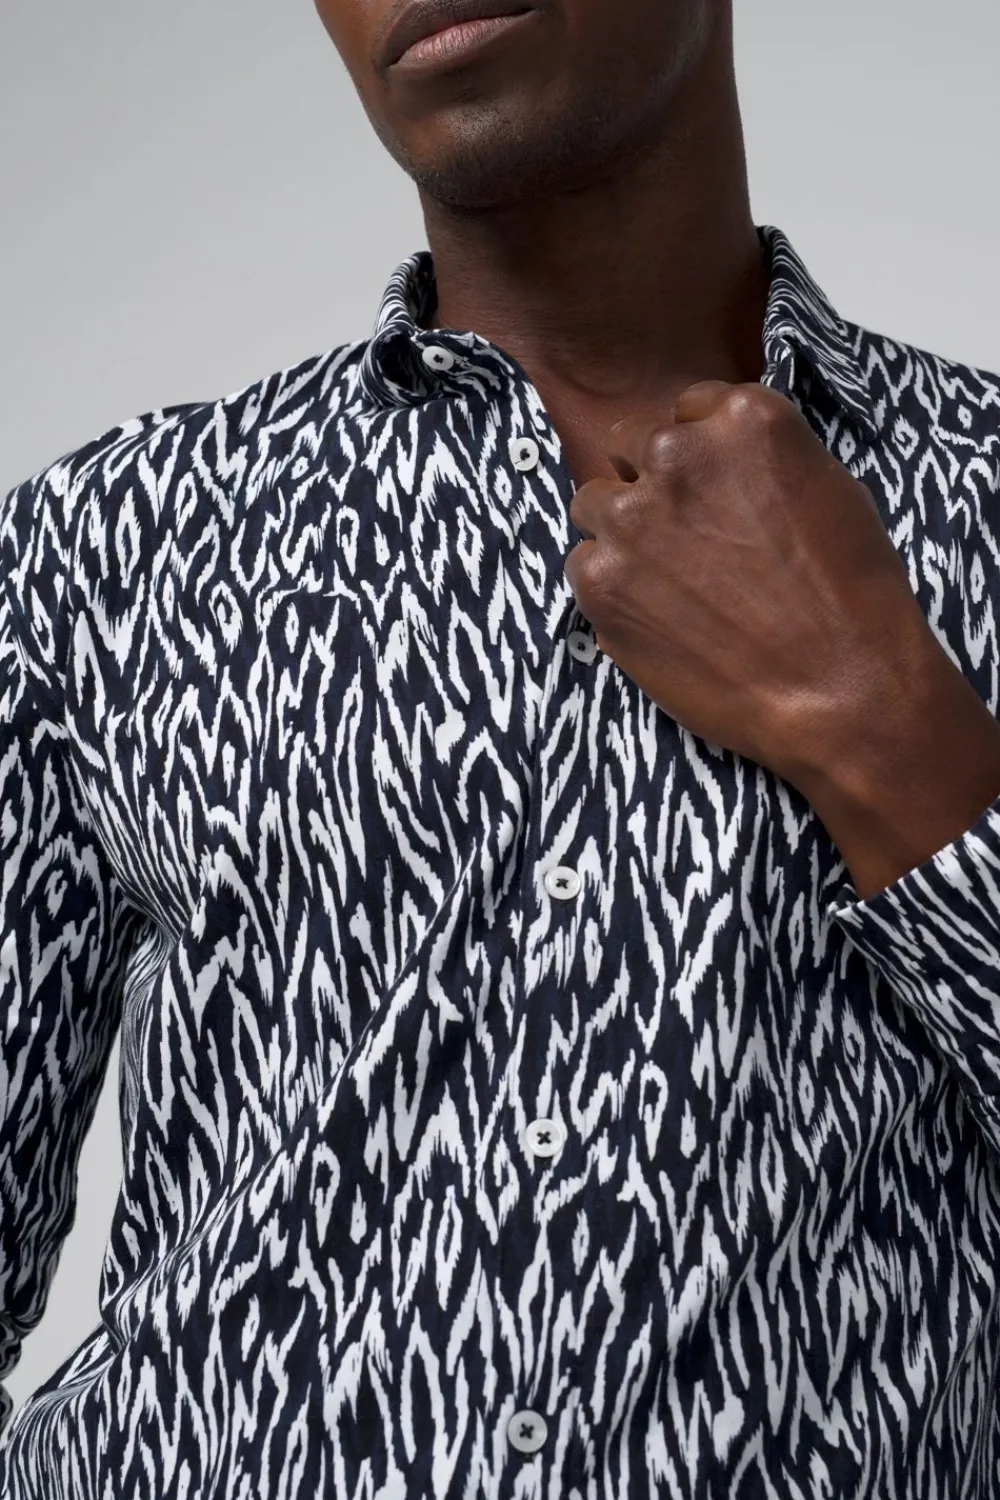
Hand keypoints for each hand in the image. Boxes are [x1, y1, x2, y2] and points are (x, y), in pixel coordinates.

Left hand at [563, 379, 937, 788]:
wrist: (840, 690)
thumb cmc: (851, 596)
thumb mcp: (826, 490)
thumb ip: (755, 461)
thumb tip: (714, 466)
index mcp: (742, 418)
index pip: (686, 410)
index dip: (696, 454)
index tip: (709, 489)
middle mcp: (678, 455)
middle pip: (629, 444)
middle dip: (650, 482)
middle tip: (683, 536)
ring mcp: (631, 517)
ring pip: (594, 503)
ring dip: (621, 532)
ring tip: (668, 581)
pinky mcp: (601, 580)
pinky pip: (584, 566)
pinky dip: (612, 588)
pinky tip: (659, 618)